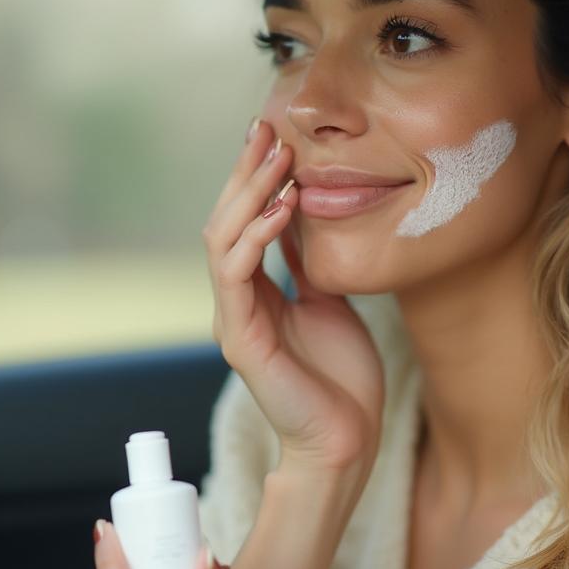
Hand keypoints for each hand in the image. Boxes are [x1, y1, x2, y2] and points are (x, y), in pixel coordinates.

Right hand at [202, 117, 385, 474]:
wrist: (346, 440)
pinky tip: (284, 207)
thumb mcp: (329, 302)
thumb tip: (304, 216)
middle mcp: (236, 301)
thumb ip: (308, 263)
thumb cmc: (341, 377)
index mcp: (255, 293)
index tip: (273, 135)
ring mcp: (233, 319)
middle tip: (266, 127)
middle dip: (245, 172)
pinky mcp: (240, 339)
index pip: (243, 222)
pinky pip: (237, 274)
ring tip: (279, 158)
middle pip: (225, 221)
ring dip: (250, 194)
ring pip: (222, 240)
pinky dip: (257, 235)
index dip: (254, 178)